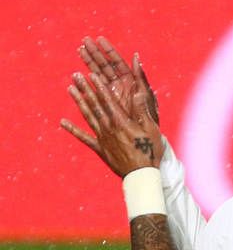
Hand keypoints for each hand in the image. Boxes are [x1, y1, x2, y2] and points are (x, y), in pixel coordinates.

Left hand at [61, 59, 163, 176]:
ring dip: (78, 102)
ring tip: (70, 89)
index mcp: (121, 121)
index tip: (91, 74)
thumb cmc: (150, 151)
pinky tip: (62, 122)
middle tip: (76, 76)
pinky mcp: (99, 148)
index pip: (107, 100)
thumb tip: (137, 92)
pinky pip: (84, 137)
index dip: (99, 86)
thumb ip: (142, 111)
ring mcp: (102, 138)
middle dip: (85, 88)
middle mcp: (108, 127)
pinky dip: (73, 129)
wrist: (141, 175)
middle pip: (94, 104)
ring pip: (87, 116)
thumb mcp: (152, 129)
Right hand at [79, 36, 159, 123]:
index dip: (109, 51)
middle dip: (96, 54)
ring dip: (88, 63)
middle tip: (85, 40)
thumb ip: (140, 79)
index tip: (99, 39)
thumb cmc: (150, 118)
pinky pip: (92, 95)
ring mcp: (111, 96)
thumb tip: (136, 58)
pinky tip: (74, 79)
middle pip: (105, 67)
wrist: (145, 140)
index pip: (118, 63)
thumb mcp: (147, 98)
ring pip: (97, 77)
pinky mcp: (104, 106)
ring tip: (79, 50)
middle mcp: (120, 87)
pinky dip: (84, 86)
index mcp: (131, 83)